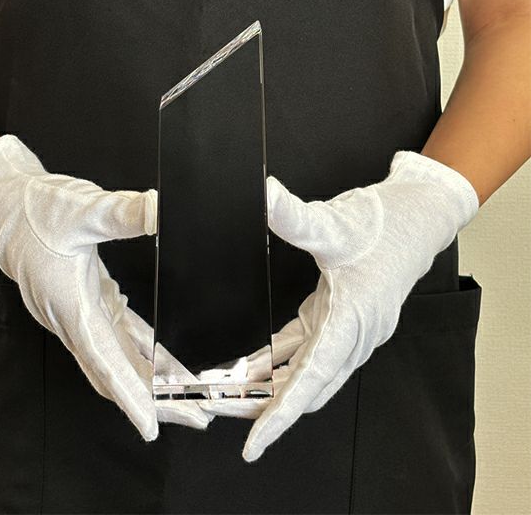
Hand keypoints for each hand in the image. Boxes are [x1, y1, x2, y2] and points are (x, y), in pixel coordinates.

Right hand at [0, 135, 210, 440]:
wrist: (7, 205)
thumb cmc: (35, 211)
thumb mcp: (82, 209)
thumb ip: (123, 213)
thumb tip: (161, 210)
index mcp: (70, 305)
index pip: (104, 362)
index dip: (128, 397)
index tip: (151, 427)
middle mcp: (75, 318)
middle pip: (117, 373)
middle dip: (154, 401)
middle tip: (195, 417)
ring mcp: (82, 313)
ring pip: (120, 359)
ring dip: (152, 382)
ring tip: (189, 398)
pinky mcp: (91, 301)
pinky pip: (121, 337)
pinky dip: (145, 353)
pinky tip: (167, 363)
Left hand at [201, 151, 478, 460]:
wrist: (420, 215)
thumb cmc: (388, 225)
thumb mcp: (336, 222)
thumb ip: (293, 215)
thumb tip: (261, 194)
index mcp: (352, 322)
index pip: (311, 380)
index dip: (280, 416)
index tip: (254, 445)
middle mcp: (351, 334)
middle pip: (303, 385)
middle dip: (264, 405)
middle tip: (219, 411)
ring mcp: (347, 327)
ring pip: (304, 370)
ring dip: (271, 384)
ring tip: (231, 395)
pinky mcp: (340, 315)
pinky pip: (306, 349)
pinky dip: (281, 360)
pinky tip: (256, 365)